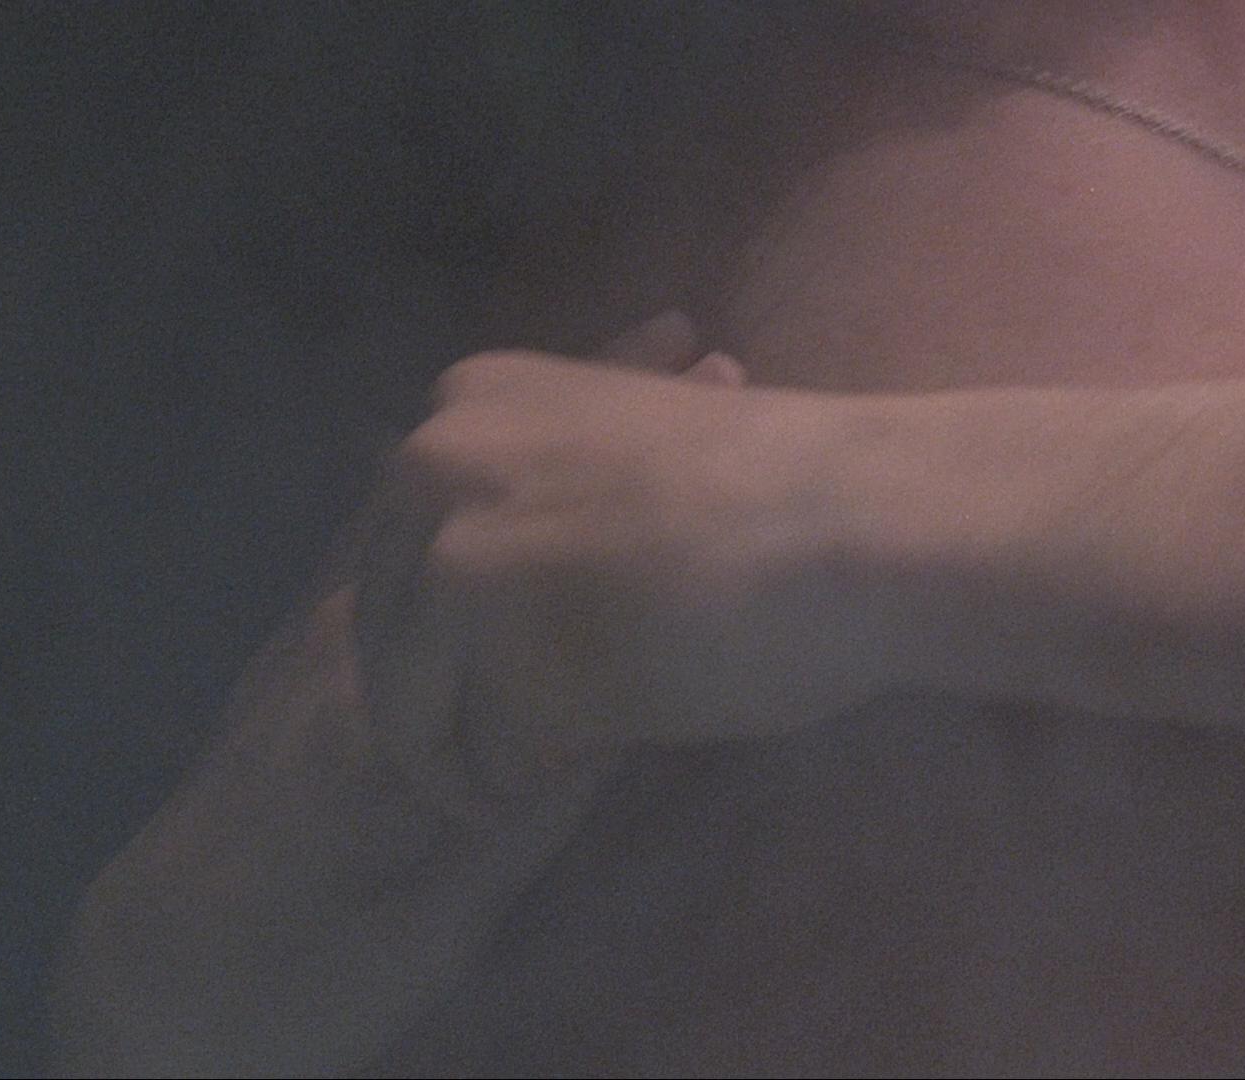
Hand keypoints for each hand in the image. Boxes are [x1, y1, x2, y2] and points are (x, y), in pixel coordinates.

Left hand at [355, 313, 880, 800]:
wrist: (860, 522)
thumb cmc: (776, 488)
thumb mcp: (622, 450)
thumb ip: (539, 491)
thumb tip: (498, 575)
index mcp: (465, 400)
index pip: (395, 543)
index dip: (434, 627)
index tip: (471, 675)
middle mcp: (435, 464)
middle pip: (384, 627)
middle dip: (428, 704)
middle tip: (484, 758)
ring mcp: (458, 559)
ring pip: (409, 704)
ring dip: (460, 759)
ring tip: (516, 784)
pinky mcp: (499, 654)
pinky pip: (483, 755)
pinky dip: (517, 783)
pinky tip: (568, 777)